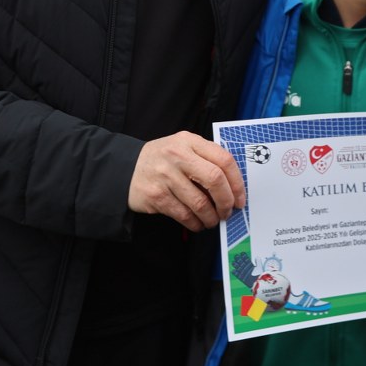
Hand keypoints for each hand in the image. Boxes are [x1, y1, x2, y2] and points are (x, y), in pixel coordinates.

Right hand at [127, 132, 244, 232]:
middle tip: (228, 212)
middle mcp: (178, 156)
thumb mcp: (183, 148)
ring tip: (212, 220)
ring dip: (211, 217)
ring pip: (200, 202)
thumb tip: (233, 188)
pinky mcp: (156, 196)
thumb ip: (206, 159)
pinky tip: (197, 223)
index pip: (224, 159)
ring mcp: (166, 176)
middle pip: (215, 180)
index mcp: (189, 141)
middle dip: (226, 201)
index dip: (237, 182)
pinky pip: (184, 215)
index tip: (240, 198)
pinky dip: (195, 223)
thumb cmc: (162, 160)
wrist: (125, 168)